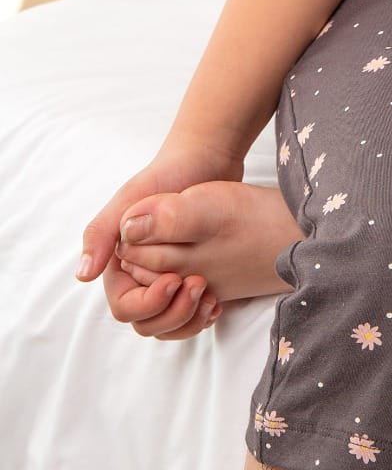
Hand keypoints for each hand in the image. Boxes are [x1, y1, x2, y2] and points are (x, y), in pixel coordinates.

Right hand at [76, 136, 243, 339]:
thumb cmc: (168, 174)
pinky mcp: (193, 274)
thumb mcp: (132, 197)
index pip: (125, 305)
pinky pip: (191, 311)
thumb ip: (102, 233)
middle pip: (147, 321)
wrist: (207, 158)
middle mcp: (141, 274)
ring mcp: (167, 276)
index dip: (147, 303)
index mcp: (121, 262)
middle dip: (172, 314)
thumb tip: (83, 275)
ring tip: (210, 298)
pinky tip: (218, 301)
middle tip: (198, 286)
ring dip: (188, 319)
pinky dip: (202, 314)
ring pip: (169, 322)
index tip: (173, 280)